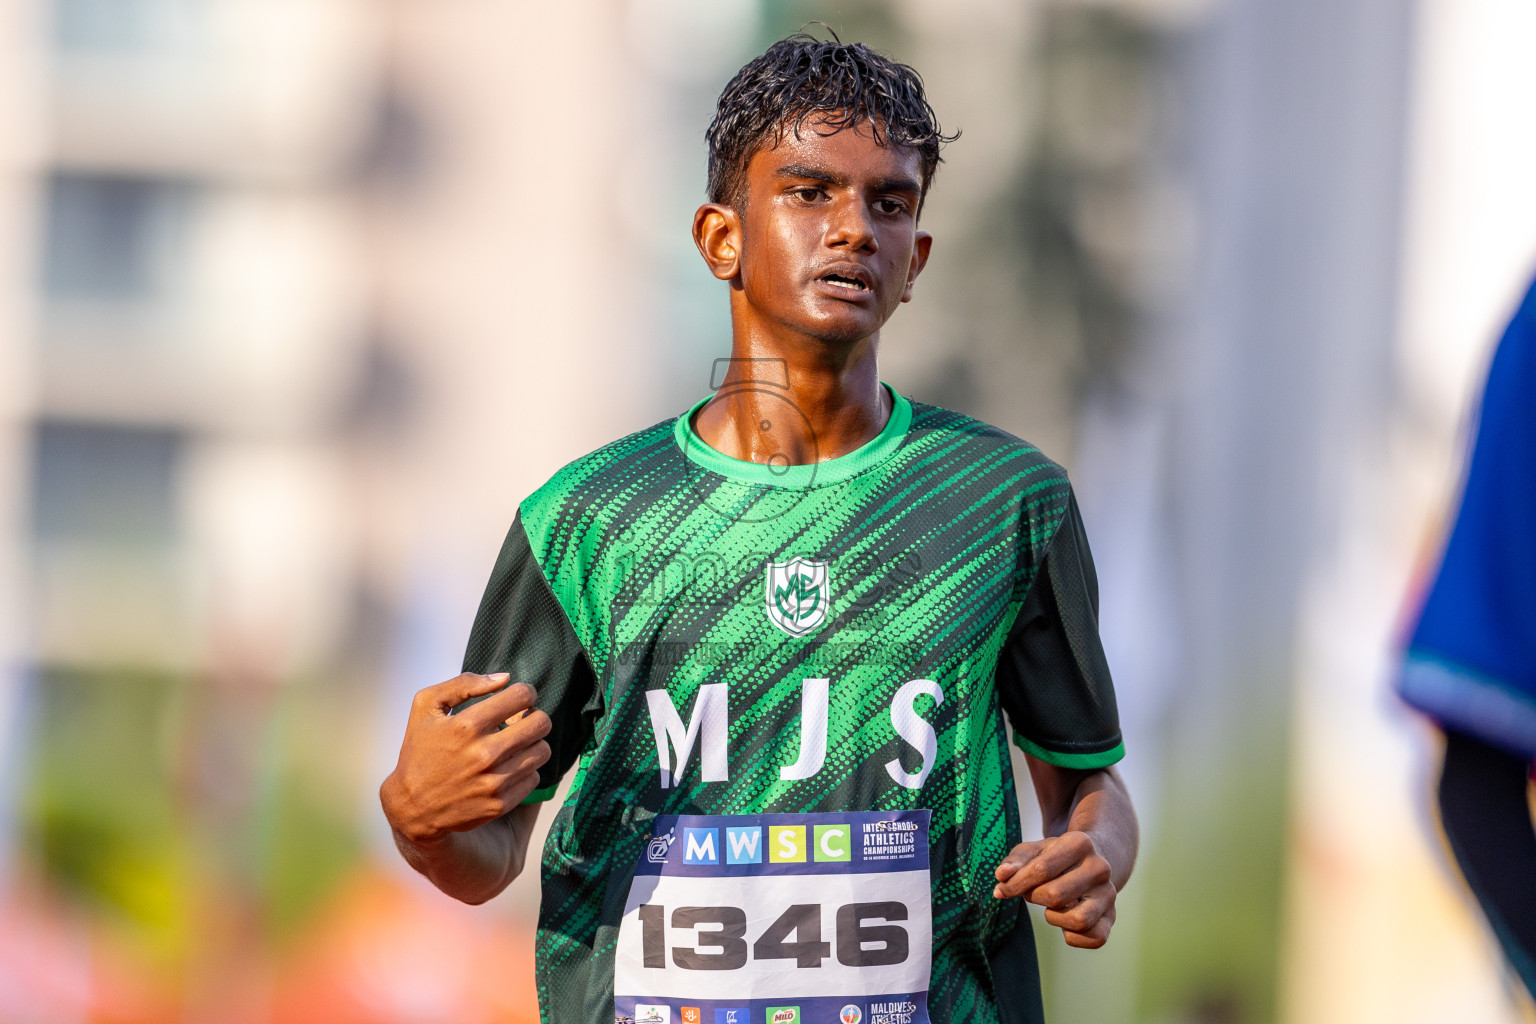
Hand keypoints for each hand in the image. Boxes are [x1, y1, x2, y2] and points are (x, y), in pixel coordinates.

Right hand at [380, 672, 551, 845]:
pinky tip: (507, 768)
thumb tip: (504, 679)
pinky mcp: (501, 804)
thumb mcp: (426, 706)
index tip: (520, 698)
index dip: (525, 693)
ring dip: (532, 744)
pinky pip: (534, 778)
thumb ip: (464, 685)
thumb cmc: (419, 752)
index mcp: (468, 725)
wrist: (411, 806)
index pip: (522, 696)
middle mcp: (484, 753)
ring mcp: (494, 781)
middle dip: (535, 716)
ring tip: (515, 745)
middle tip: (523, 721)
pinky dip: (525, 770)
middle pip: (541, 723)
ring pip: (542, 751)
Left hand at [993, 831, 1116, 947]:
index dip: (1015, 884)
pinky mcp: (1112, 917)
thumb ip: (1015, 861)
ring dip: (1055, 918)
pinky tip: (1065, 922)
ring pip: (1079, 920)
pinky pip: (1094, 938)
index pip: (1041, 869)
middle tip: (1033, 893)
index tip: (1003, 889)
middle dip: (1035, 898)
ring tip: (1052, 907)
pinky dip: (1074, 936)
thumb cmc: (1054, 858)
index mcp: (1080, 843)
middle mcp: (1100, 868)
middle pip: (1055, 896)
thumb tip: (1001, 876)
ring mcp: (1109, 894)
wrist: (1089, 864)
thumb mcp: (1034, 851)